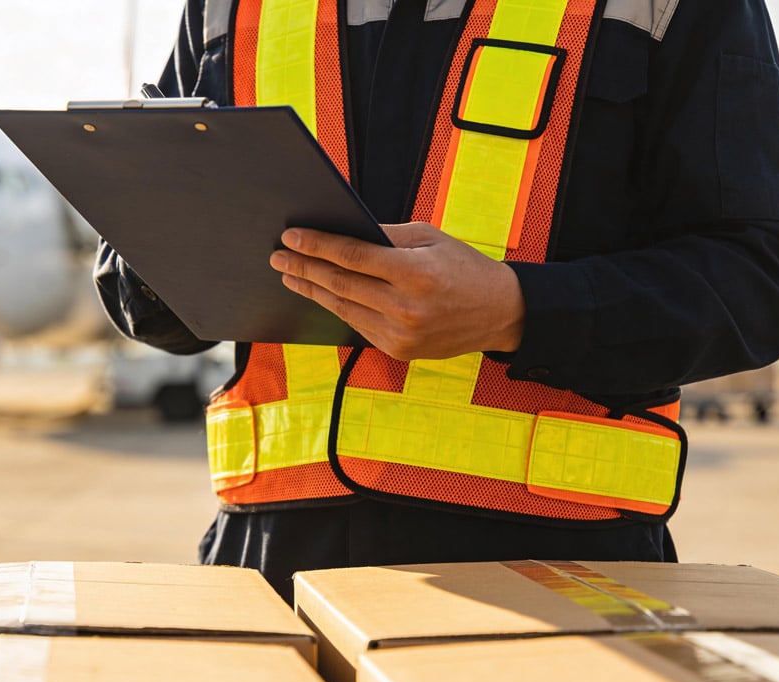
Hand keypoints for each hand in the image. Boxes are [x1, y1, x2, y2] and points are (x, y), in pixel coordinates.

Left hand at [271, 223, 524, 360]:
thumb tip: (341, 232)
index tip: (291, 238)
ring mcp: (401, 335)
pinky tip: (321, 295)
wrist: (501, 313)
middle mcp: (406, 308)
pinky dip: (337, 308)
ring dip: (312, 291)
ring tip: (290, 276)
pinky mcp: (399, 352)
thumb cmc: (464, 268)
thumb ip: (385, 236)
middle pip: (340, 285)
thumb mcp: (430, 238)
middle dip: (304, 269)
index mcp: (415, 273)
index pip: (352, 257)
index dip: (317, 246)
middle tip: (278, 257)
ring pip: (343, 309)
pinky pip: (358, 326)